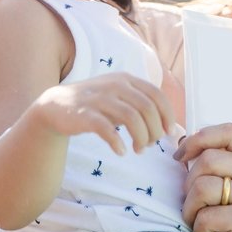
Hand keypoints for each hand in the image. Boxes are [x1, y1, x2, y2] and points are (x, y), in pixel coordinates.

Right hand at [36, 72, 175, 153]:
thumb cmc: (97, 105)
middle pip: (147, 108)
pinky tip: (121, 151)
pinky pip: (106, 129)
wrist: (57, 105)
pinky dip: (117, 142)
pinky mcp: (84, 114)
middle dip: (154, 130)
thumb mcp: (122, 100)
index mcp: (127, 80)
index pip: (157, 95)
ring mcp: (99, 98)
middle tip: (149, 144)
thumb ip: (145, 110)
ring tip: (138, 149)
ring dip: (140, 137)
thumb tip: (175, 129)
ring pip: (131, 117)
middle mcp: (115, 85)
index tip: (168, 133)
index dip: (167, 115)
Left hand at [175, 123, 231, 231]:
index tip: (180, 156)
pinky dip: (200, 231)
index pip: (228, 131)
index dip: (199, 139)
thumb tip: (184, 146)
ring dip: (190, 210)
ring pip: (204, 186)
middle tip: (190, 208)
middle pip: (209, 159)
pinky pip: (208, 215)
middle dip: (189, 184)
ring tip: (199, 226)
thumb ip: (222, 173)